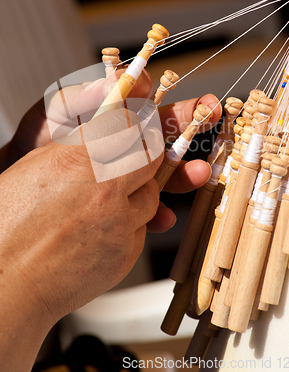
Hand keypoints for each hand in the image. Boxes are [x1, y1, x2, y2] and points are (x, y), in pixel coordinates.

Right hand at [0, 108, 163, 370]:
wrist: (6, 284)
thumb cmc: (8, 228)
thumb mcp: (34, 167)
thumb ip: (75, 146)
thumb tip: (101, 131)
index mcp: (79, 161)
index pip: (130, 126)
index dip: (134, 125)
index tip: (133, 127)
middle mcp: (106, 190)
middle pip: (151, 157)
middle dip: (144, 156)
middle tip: (130, 160)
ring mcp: (119, 225)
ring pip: (152, 196)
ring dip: (137, 193)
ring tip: (106, 201)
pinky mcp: (126, 255)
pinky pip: (141, 229)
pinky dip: (129, 225)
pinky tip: (102, 229)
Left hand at [3, 67, 220, 234]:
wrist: (20, 182)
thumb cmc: (37, 141)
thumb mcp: (58, 110)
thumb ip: (88, 92)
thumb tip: (124, 79)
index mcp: (118, 116)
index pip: (154, 103)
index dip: (175, 98)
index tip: (194, 100)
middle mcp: (129, 143)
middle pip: (170, 135)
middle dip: (193, 126)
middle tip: (211, 118)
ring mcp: (130, 174)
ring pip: (167, 172)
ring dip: (185, 173)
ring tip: (197, 174)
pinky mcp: (125, 203)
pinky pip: (149, 209)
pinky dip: (159, 214)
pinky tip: (162, 216)